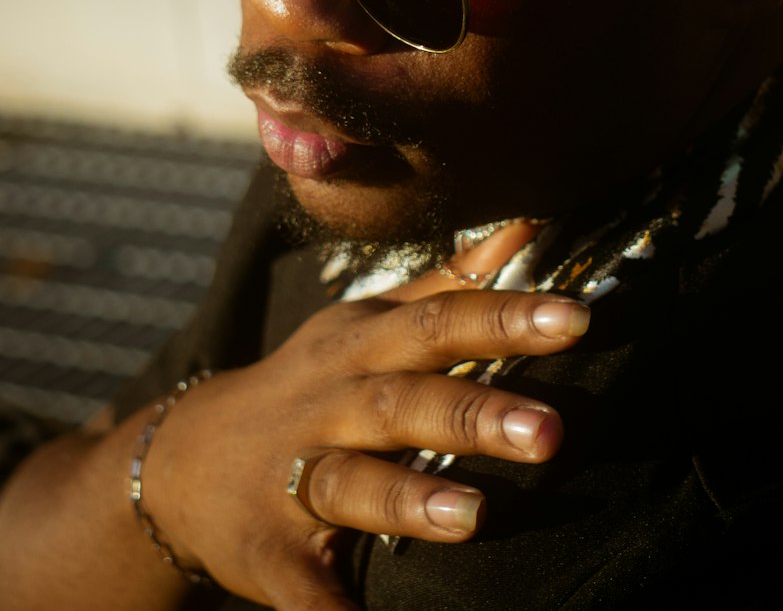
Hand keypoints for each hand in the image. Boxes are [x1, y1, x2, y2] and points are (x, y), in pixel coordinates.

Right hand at [140, 288, 589, 609]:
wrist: (185, 460)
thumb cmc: (314, 380)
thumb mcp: (368, 319)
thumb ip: (448, 280)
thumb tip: (529, 226)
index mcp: (362, 343)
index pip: (438, 320)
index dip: (505, 316)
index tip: (578, 318)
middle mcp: (330, 402)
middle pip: (403, 399)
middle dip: (474, 411)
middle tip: (551, 429)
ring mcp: (294, 477)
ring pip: (352, 482)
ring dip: (409, 500)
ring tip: (475, 516)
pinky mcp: (270, 550)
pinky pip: (302, 585)